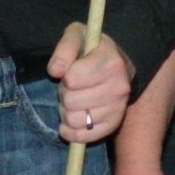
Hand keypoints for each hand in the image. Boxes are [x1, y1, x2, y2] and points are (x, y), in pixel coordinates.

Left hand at [48, 24, 132, 143]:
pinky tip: (70, 122)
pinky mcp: (113, 125)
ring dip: (66, 112)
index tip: (71, 72)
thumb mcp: (77, 36)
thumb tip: (55, 71)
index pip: (72, 79)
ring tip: (73, 100)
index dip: (65, 76)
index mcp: (111, 63)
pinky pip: (83, 137)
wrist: (119, 65)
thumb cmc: (92, 49)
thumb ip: (64, 49)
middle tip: (70, 88)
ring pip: (74, 120)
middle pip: (71, 101)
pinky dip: (70, 132)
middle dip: (64, 94)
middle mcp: (118, 88)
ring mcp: (118, 109)